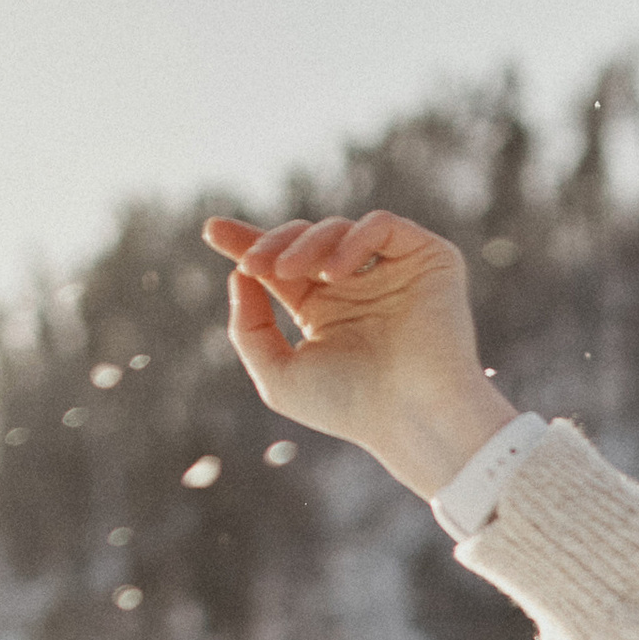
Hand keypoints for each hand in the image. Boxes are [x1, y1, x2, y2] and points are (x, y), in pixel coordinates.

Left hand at [202, 209, 514, 498]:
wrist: (412, 415)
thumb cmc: (350, 407)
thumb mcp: (278, 377)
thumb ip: (248, 330)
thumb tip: (239, 274)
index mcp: (323, 311)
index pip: (281, 265)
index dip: (247, 243)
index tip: (212, 230)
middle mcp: (356, 286)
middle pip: (303, 239)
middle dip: (271, 244)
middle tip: (251, 263)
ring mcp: (391, 269)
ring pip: (336, 229)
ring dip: (305, 245)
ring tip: (288, 274)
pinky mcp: (426, 257)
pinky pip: (381, 224)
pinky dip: (352, 240)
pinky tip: (335, 273)